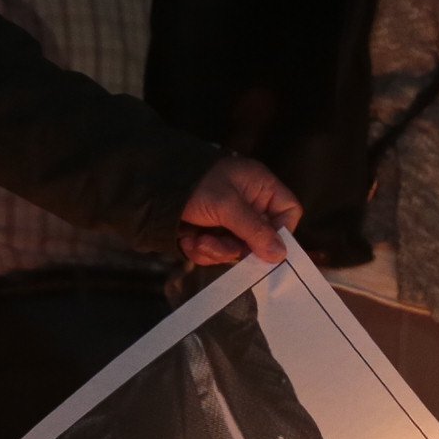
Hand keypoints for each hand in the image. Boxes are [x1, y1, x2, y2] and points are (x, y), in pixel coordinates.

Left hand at [180, 155, 303, 266]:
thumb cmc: (194, 185)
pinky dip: (201, 250)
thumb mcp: (226, 205)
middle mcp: (249, 203)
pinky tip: (188, 240)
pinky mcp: (211, 232)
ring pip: (236, 249)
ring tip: (197, 240)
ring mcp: (229, 219)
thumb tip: (281, 255)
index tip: (264, 247)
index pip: (288, 211)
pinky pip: (216, 252)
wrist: (149, 183)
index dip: (281, 232)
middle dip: (236, 247)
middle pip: (260, 238)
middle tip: (216, 245)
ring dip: (215, 250)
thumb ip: (254, 231)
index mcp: (260, 187)